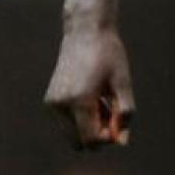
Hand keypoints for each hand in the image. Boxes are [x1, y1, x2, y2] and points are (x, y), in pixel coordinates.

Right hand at [43, 27, 134, 149]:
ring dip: (89, 127)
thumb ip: (125, 112)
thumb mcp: (123, 82)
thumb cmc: (109, 55)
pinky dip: (80, 119)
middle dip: (98, 135)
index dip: (108, 139)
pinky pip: (66, 124)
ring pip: (72, 135)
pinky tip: (93, 99)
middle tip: (112, 112)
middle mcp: (61, 105)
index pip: (91, 141)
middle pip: (80, 143)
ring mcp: (52, 104)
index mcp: (80, 100)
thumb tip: (122, 141)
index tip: (119, 124)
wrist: (85, 32)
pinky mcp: (50, 101)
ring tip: (104, 103)